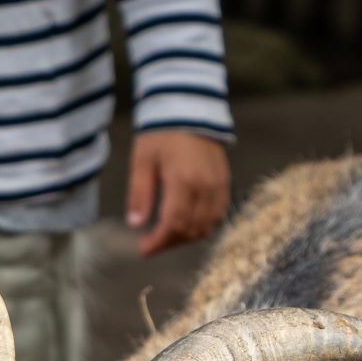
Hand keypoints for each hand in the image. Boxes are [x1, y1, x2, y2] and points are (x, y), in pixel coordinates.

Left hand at [126, 131, 230, 257]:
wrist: (189, 110)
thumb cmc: (161, 134)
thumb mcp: (142, 161)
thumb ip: (139, 194)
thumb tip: (136, 225)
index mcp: (183, 180)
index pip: (173, 224)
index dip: (158, 242)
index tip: (143, 250)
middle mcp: (205, 185)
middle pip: (190, 229)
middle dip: (169, 242)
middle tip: (150, 244)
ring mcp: (219, 185)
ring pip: (206, 226)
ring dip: (186, 237)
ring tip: (166, 235)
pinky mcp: (225, 182)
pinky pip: (218, 214)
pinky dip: (202, 226)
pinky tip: (185, 225)